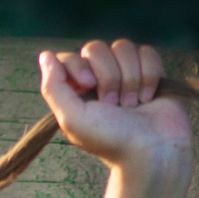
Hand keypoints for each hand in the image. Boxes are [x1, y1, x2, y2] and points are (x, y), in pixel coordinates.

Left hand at [39, 39, 191, 181]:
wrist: (152, 150)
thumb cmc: (110, 140)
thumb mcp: (72, 118)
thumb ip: (53, 87)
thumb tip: (46, 55)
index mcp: (77, 92)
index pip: (69, 57)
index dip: (79, 66)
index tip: (88, 85)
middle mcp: (99, 80)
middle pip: (95, 48)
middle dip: (107, 76)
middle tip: (113, 105)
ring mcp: (125, 75)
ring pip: (123, 47)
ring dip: (129, 78)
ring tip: (132, 105)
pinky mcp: (151, 72)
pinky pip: (147, 52)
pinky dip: (149, 75)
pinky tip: (148, 98)